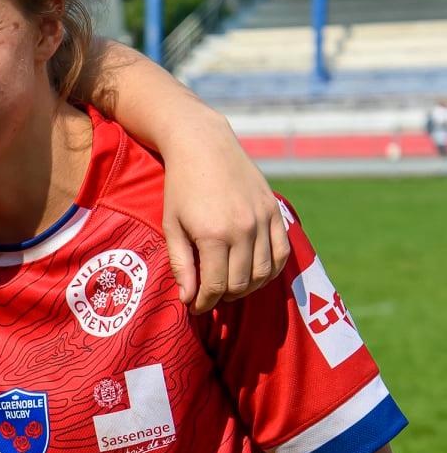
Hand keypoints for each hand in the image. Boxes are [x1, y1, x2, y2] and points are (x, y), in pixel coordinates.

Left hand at [161, 116, 289, 312]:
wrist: (204, 145)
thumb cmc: (181, 187)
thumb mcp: (171, 226)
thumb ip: (181, 264)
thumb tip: (188, 299)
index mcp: (213, 234)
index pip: (216, 286)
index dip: (205, 303)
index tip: (195, 306)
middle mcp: (243, 229)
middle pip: (241, 283)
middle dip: (223, 297)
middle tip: (210, 296)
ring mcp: (262, 219)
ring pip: (263, 273)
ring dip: (247, 287)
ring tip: (229, 286)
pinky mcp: (274, 211)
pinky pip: (282, 253)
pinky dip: (271, 271)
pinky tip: (254, 274)